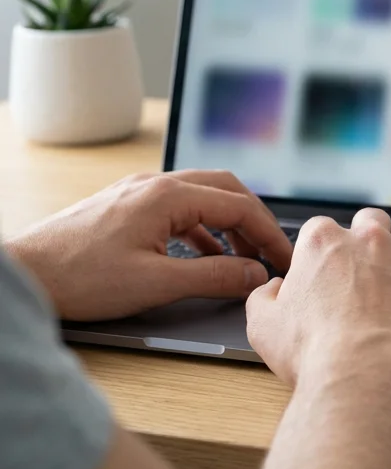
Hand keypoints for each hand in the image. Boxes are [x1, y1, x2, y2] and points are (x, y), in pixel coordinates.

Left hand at [4, 170, 292, 320]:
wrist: (21, 275)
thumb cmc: (78, 278)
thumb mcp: (156, 283)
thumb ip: (214, 276)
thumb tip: (256, 275)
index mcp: (168, 196)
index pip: (240, 205)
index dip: (270, 234)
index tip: (286, 259)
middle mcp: (155, 185)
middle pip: (226, 189)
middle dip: (255, 221)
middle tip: (272, 252)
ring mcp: (137, 192)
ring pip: (202, 196)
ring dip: (229, 225)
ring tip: (244, 258)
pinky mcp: (124, 206)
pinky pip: (178, 208)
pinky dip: (202, 229)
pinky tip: (205, 255)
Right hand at [246, 209, 390, 389]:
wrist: (366, 375)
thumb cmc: (313, 353)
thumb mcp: (264, 326)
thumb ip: (265, 297)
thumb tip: (274, 289)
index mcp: (324, 244)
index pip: (321, 228)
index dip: (322, 250)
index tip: (324, 271)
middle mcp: (370, 241)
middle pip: (371, 221)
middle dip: (367, 237)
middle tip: (364, 266)